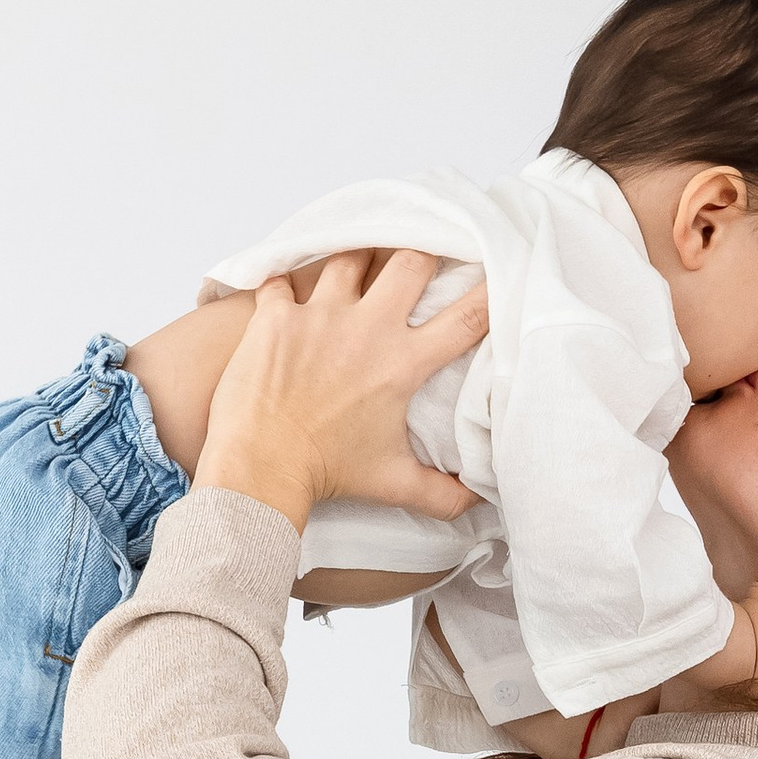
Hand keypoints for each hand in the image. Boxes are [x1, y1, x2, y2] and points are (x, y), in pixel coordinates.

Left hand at [192, 248, 490, 532]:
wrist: (260, 469)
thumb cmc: (325, 474)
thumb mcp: (392, 483)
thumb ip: (442, 493)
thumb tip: (478, 503)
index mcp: (402, 363)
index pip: (465, 317)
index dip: (489, 290)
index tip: (497, 271)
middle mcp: (365, 329)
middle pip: (410, 260)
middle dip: (420, 255)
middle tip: (418, 260)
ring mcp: (318, 316)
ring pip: (349, 257)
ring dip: (356, 260)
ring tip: (355, 268)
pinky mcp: (274, 317)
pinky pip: (280, 279)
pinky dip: (284, 284)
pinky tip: (286, 291)